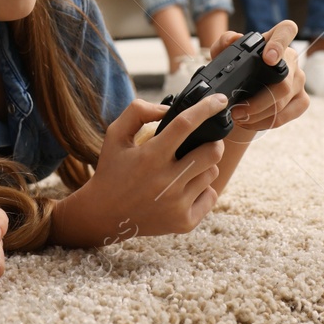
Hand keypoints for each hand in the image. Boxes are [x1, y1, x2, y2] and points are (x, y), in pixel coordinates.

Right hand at [56, 94, 229, 244]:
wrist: (104, 215)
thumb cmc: (112, 170)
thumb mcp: (115, 135)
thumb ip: (138, 112)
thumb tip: (169, 108)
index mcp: (150, 156)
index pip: (186, 124)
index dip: (206, 108)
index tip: (220, 100)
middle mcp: (166, 181)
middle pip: (212, 152)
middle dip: (213, 141)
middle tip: (203, 141)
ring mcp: (177, 204)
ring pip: (211, 173)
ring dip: (203, 166)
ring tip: (184, 169)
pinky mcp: (184, 222)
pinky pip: (210, 196)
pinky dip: (202, 189)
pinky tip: (184, 189)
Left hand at [214, 21, 308, 134]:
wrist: (244, 93)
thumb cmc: (236, 70)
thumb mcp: (222, 56)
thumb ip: (223, 43)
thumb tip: (235, 38)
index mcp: (273, 40)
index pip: (286, 30)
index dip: (280, 44)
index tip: (268, 58)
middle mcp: (291, 58)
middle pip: (283, 81)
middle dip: (258, 101)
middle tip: (237, 110)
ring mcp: (299, 79)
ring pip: (283, 101)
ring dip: (258, 114)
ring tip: (239, 116)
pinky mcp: (302, 99)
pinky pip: (287, 115)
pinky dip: (267, 122)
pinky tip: (252, 122)